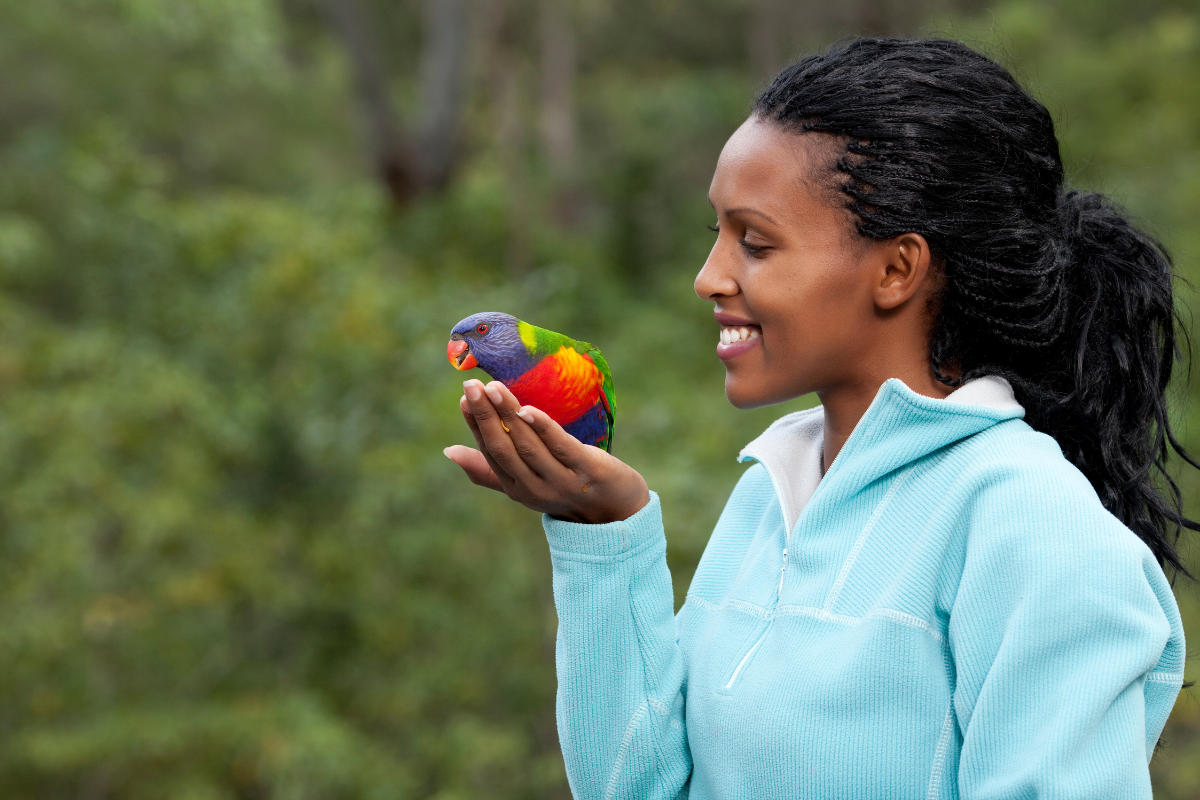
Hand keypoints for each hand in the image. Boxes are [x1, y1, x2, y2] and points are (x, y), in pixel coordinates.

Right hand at [444, 379, 649, 523]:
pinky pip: (561, 447)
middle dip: (486, 416)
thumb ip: (490, 469)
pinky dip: (542, 427)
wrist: (617, 512)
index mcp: (516, 488)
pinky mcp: (587, 470)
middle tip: (472, 385)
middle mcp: (534, 488)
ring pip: (528, 445)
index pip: (491, 452)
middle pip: (505, 448)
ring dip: (509, 414)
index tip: (465, 397)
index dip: (476, 425)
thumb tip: (449, 451)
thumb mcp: (526, 483)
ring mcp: (561, 481)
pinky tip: (527, 409)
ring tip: (494, 388)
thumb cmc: (566, 489)